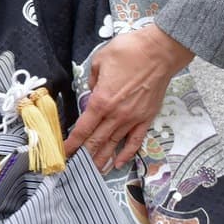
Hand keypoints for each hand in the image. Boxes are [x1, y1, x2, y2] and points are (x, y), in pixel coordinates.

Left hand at [65, 22, 193, 170]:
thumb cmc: (129, 52)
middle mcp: (116, 114)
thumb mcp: (99, 60)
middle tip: (75, 167)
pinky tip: (118, 163)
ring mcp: (133, 118)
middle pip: (96, 141)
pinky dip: (126, 154)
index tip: (64, 153)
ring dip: (102, 158)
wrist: (160, 52)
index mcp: (101, 101)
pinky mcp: (146, 118)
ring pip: (114, 144)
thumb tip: (93, 91)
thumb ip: (92, 80)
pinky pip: (135, 141)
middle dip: (84, 155)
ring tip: (93, 172)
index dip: (72, 143)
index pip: (83, 128)